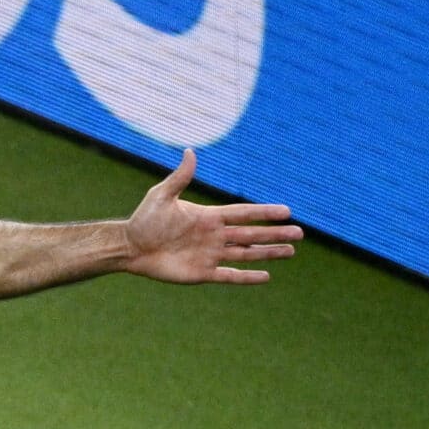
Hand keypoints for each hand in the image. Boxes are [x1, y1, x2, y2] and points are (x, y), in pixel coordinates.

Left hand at [125, 149, 300, 284]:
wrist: (129, 247)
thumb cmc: (143, 220)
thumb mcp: (162, 196)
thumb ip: (180, 178)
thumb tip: (190, 151)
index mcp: (209, 217)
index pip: (244, 214)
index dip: (264, 213)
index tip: (286, 211)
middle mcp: (214, 236)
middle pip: (252, 235)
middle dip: (275, 234)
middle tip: (299, 233)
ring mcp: (210, 255)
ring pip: (246, 255)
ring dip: (268, 254)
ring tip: (290, 252)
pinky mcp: (202, 273)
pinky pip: (230, 275)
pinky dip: (247, 277)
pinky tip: (266, 276)